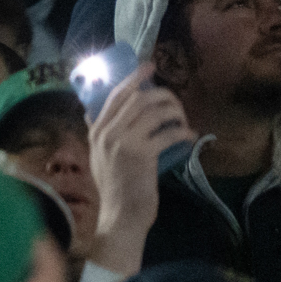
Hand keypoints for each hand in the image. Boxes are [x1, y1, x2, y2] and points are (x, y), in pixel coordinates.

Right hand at [89, 62, 192, 276]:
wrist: (120, 216)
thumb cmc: (114, 187)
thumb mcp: (99, 156)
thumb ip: (99, 134)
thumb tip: (90, 112)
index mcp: (95, 130)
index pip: (115, 95)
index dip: (134, 78)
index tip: (149, 66)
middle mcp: (106, 132)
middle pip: (137, 98)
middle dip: (161, 94)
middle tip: (175, 100)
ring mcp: (123, 142)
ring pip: (153, 112)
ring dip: (174, 112)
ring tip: (183, 121)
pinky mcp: (142, 154)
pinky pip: (167, 133)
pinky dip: (182, 132)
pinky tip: (190, 136)